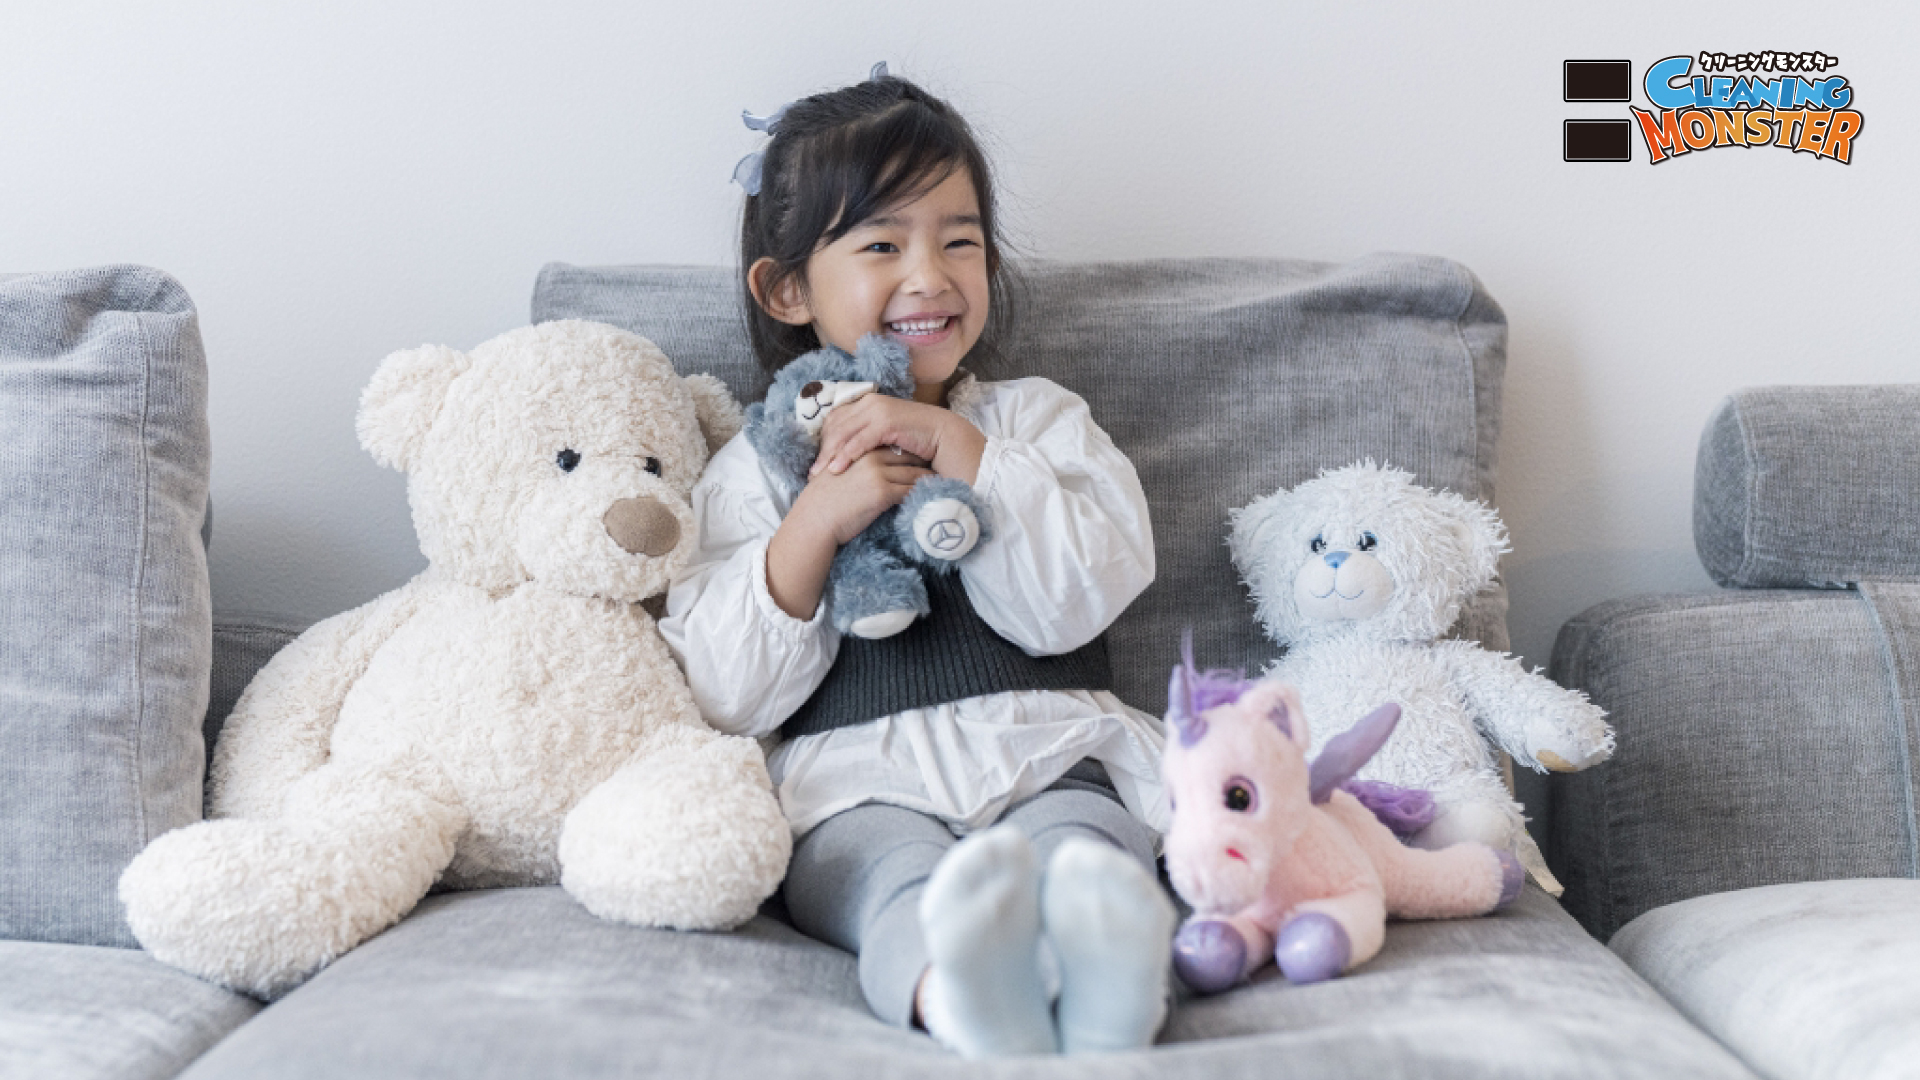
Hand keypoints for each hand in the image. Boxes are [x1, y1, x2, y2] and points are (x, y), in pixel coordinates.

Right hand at [766, 448, 930, 619]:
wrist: (815, 520)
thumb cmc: (825, 501)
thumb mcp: (841, 474)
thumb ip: (859, 465)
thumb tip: (879, 469)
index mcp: (860, 449)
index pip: (894, 444)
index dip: (912, 450)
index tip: (927, 456)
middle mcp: (871, 457)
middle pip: (908, 455)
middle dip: (926, 460)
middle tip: (942, 466)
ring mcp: (878, 473)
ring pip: (914, 472)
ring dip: (930, 478)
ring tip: (945, 483)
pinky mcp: (882, 492)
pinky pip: (912, 491)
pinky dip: (925, 494)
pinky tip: (935, 498)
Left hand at [810, 395, 984, 483]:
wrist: (945, 439)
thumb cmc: (915, 442)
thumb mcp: (886, 438)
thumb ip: (867, 438)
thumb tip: (844, 453)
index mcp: (866, 403)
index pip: (835, 420)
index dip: (823, 441)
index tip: (815, 463)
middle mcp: (869, 402)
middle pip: (835, 426)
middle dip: (822, 450)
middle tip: (812, 472)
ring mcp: (878, 409)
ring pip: (845, 432)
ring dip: (831, 454)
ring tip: (821, 473)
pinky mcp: (887, 420)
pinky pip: (861, 438)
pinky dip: (847, 453)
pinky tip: (838, 468)